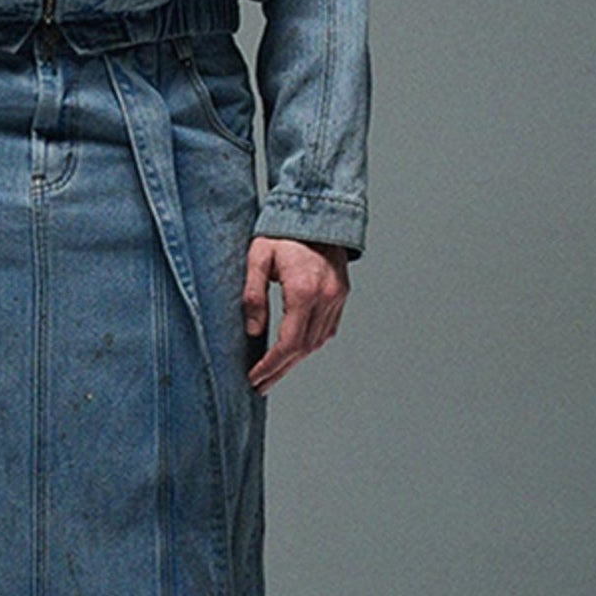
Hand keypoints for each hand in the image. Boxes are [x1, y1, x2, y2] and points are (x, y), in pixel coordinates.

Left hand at [242, 236, 349, 392]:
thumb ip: (253, 295)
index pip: (289, 342)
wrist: (317, 210)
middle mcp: (325, 297)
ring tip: (274, 371)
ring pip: (318, 342)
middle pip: (304, 349)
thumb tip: (254, 331)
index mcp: (303, 290)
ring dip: (296, 359)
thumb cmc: (283, 231)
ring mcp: (337, 297)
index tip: (255, 378)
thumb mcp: (257, 258)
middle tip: (261, 385)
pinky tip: (295, 349)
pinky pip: (327, 329)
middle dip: (281, 370)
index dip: (271, 365)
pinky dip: (310, 343)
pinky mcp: (341, 294)